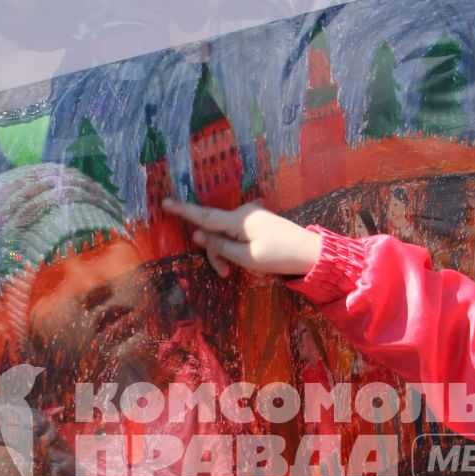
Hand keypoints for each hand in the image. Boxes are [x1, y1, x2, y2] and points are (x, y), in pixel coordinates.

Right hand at [163, 199, 322, 278]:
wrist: (310, 252)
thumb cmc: (279, 257)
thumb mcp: (246, 258)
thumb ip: (220, 247)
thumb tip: (197, 235)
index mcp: (239, 220)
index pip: (204, 215)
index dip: (183, 210)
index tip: (164, 202)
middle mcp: (243, 213)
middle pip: (214, 230)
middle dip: (214, 251)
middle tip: (223, 273)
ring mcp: (250, 215)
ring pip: (225, 234)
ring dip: (225, 252)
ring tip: (234, 271)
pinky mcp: (256, 221)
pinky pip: (236, 233)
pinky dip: (235, 247)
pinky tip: (247, 260)